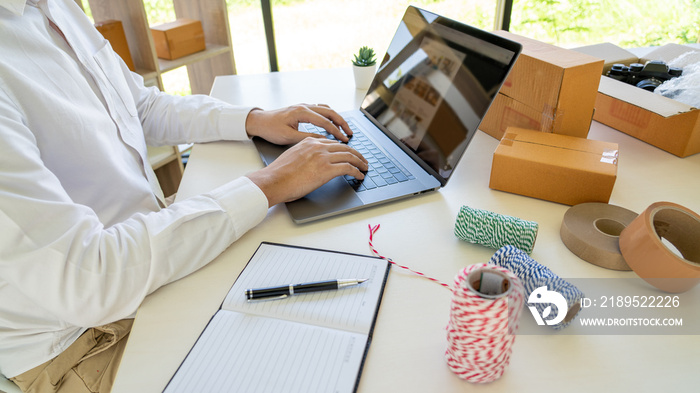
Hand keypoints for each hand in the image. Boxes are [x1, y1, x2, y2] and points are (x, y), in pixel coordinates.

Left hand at [245, 104, 352, 143]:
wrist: (258, 121)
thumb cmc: (270, 129)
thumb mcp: (288, 137)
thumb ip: (307, 138)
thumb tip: (323, 141)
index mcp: (302, 112)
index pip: (325, 122)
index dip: (336, 131)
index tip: (345, 139)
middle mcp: (304, 106)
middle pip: (330, 112)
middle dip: (341, 123)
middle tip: (350, 133)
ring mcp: (304, 106)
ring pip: (326, 109)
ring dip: (336, 118)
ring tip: (343, 129)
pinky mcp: (302, 109)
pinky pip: (320, 109)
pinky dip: (328, 116)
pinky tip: (331, 123)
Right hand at [246, 137, 367, 206]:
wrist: (274, 181)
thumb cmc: (279, 174)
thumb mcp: (292, 156)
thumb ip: (305, 154)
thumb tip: (312, 162)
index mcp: (309, 141)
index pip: (332, 142)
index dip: (344, 148)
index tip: (349, 153)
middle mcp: (318, 146)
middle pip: (344, 147)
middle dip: (356, 154)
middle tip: (362, 160)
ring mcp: (323, 157)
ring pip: (349, 156)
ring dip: (360, 162)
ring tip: (364, 167)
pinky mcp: (327, 169)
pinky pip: (348, 168)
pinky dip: (357, 171)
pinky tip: (359, 175)